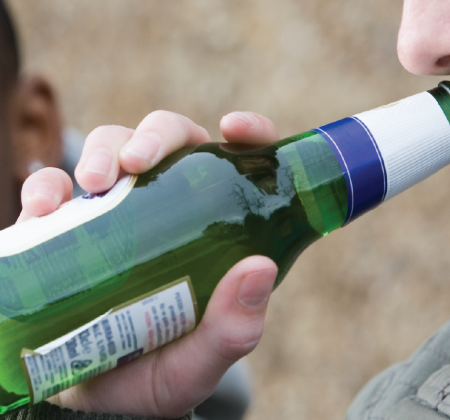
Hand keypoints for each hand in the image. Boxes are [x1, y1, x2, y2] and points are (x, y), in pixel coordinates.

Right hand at [17, 111, 279, 417]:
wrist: (93, 394)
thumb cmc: (156, 371)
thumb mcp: (199, 361)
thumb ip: (233, 330)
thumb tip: (258, 270)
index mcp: (214, 228)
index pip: (240, 165)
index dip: (248, 135)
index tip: (233, 128)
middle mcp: (169, 207)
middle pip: (171, 141)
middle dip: (154, 137)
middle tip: (136, 163)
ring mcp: (117, 210)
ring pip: (114, 148)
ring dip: (103, 151)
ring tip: (94, 184)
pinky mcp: (72, 223)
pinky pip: (57, 187)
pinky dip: (47, 186)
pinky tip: (45, 208)